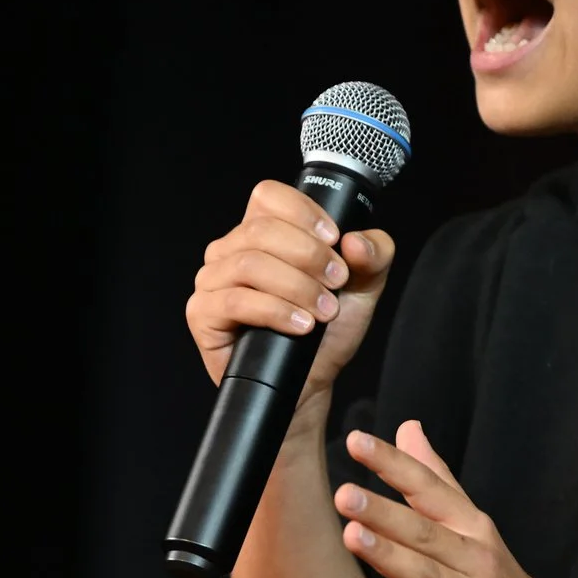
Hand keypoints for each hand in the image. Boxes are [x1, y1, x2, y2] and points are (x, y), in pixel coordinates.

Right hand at [185, 181, 397, 403]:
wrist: (310, 381)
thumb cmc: (327, 330)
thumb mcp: (363, 286)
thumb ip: (374, 255)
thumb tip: (355, 241)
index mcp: (261, 231)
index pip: (268, 196)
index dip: (303, 212)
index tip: (334, 241)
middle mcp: (231, 250)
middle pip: (262, 230)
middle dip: (309, 256)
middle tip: (336, 283)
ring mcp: (212, 280)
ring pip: (249, 264)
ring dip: (296, 286)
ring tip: (323, 310)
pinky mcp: (203, 313)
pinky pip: (234, 301)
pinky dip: (275, 311)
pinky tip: (300, 325)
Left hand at [335, 419, 577, 577]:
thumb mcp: (472, 526)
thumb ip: (436, 478)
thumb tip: (407, 426)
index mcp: (470, 528)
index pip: (427, 489)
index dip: (393, 465)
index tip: (356, 441)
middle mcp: (474, 561)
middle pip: (424, 532)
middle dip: (385, 512)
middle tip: (344, 494)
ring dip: (390, 558)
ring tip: (351, 538)